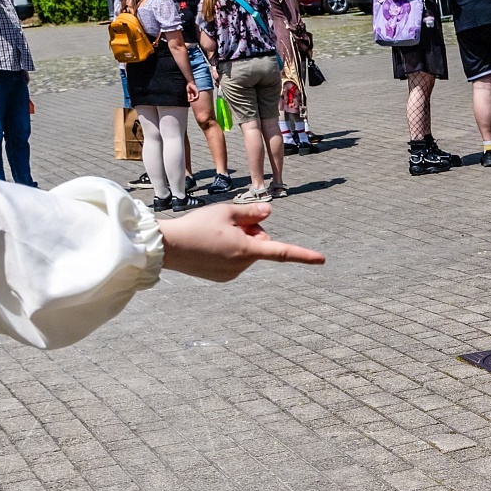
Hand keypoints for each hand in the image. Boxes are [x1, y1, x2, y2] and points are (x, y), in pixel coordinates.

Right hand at [159, 198, 325, 281]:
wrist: (168, 247)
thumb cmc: (197, 225)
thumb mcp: (225, 212)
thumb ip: (251, 212)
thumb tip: (269, 212)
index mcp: (247, 249)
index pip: (282, 252)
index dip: (303, 255)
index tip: (322, 260)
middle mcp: (242, 265)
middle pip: (260, 243)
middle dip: (252, 232)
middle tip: (230, 222)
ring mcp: (232, 274)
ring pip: (247, 252)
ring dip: (239, 241)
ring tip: (214, 234)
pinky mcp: (221, 278)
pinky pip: (234, 261)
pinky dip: (228, 251)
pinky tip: (209, 245)